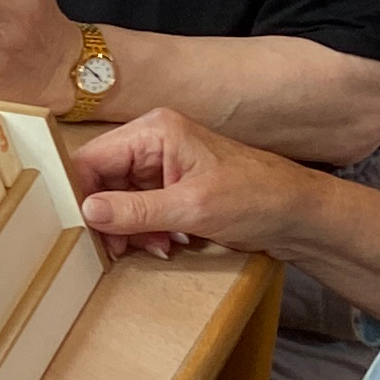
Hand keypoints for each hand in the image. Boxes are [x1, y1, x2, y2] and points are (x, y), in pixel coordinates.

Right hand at [63, 110, 321, 262]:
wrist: (297, 214)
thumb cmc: (256, 198)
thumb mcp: (191, 208)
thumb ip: (135, 210)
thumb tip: (86, 212)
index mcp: (154, 131)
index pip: (92, 158)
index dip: (81, 195)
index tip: (83, 230)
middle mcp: (153, 142)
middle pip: (101, 181)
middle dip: (109, 218)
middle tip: (121, 248)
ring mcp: (161, 165)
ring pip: (117, 200)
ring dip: (129, 229)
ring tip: (156, 245)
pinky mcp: (170, 186)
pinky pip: (137, 209)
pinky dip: (144, 231)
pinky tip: (164, 243)